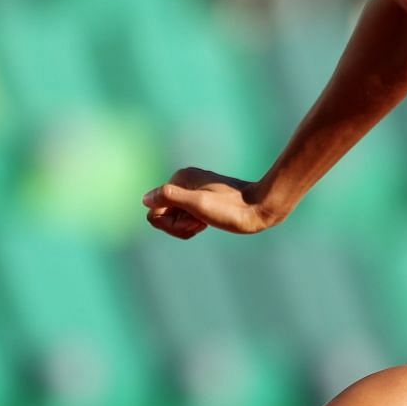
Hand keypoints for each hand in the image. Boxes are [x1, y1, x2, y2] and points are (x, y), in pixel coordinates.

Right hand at [142, 167, 276, 238]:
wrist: (261, 208)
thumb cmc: (232, 209)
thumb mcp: (199, 205)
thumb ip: (170, 198)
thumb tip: (145, 199)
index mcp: (180, 179)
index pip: (154, 210)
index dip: (171, 223)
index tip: (194, 219)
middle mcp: (184, 182)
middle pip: (163, 214)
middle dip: (179, 225)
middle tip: (201, 222)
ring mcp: (193, 192)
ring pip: (175, 218)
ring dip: (188, 226)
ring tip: (206, 222)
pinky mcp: (203, 201)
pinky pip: (186, 218)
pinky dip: (195, 225)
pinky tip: (208, 223)